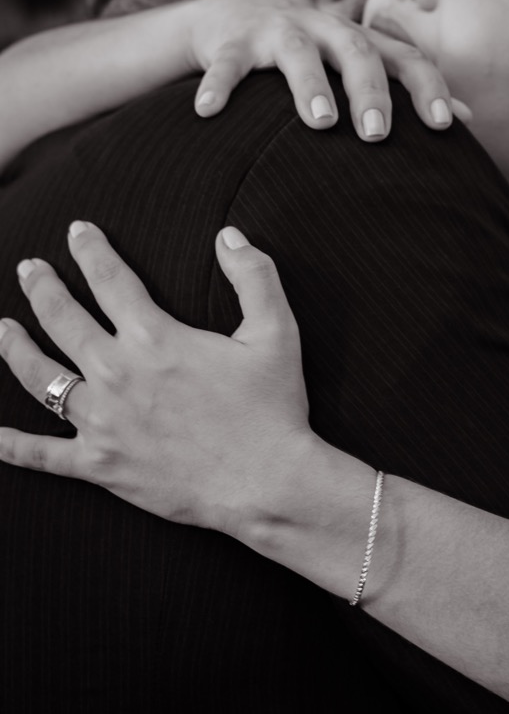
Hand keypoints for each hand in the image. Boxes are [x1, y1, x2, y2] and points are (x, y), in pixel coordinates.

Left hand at [0, 221, 316, 540]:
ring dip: (15, 349)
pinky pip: (43, 456)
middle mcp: (118, 373)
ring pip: (40, 378)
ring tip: (2, 330)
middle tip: (29, 269)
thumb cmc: (272, 408)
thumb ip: (253, 275)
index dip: (90, 250)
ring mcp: (103, 421)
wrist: (266, 482)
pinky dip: (12, 447)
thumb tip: (228, 235)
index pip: (109, 279)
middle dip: (42, 287)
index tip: (78, 231)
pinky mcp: (100, 464)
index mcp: (155, 337)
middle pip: (63, 319)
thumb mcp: (276, 331)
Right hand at [186, 0, 470, 141]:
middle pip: (355, 51)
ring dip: (309, 85)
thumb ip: (407, 89)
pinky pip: (226, 65)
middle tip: (378, 134)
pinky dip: (218, 87)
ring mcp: (277, 32)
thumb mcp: (359, 67)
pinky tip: (207, 113)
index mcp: (360, 42)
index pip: (406, 58)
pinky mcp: (232, 42)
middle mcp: (325, 30)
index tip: (446, 124)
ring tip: (319, 122)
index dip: (428, 87)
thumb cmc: (314, 55)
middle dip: (369, 91)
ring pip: (297, 53)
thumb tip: (470, 121)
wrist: (235, 17)